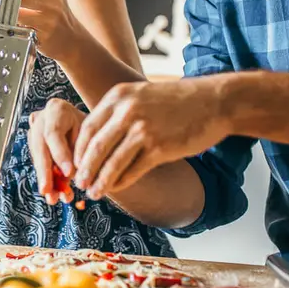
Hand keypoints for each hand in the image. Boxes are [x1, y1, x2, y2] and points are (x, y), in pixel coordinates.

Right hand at [27, 99, 85, 204]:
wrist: (88, 124)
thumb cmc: (93, 128)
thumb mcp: (91, 134)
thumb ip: (81, 149)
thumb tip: (70, 174)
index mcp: (57, 109)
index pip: (53, 133)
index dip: (60, 154)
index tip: (69, 173)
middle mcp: (41, 118)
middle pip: (40, 147)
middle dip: (45, 172)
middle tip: (49, 192)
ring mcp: (33, 132)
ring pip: (37, 158)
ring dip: (45, 180)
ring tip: (53, 198)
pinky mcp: (33, 145)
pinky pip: (38, 164)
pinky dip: (47, 179)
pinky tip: (53, 194)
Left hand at [72, 79, 228, 199]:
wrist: (213, 102)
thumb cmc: (177, 101)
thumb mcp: (141, 94)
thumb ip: (119, 111)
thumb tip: (97, 136)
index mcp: (119, 96)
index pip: (88, 128)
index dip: (79, 150)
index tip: (75, 164)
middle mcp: (127, 111)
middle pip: (96, 147)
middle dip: (85, 169)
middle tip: (78, 184)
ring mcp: (143, 130)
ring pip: (112, 162)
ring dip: (100, 181)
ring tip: (94, 192)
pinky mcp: (159, 148)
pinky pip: (133, 170)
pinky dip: (121, 182)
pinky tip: (116, 188)